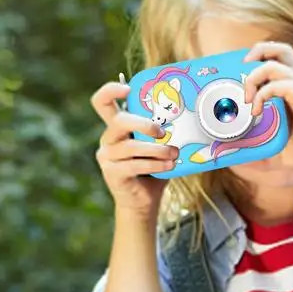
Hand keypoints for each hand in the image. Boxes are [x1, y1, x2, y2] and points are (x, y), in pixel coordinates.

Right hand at [91, 81, 178, 220]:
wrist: (143, 202)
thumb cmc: (153, 169)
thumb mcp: (158, 146)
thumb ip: (163, 131)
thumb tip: (189, 115)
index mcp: (117, 127)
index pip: (102, 102)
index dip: (111, 90)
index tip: (128, 89)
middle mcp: (108, 139)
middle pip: (119, 121)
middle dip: (142, 123)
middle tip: (162, 131)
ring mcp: (107, 157)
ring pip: (131, 147)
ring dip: (157, 150)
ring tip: (174, 153)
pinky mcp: (112, 173)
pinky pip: (135, 165)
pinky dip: (156, 165)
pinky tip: (169, 166)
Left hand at [242, 41, 292, 167]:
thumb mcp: (280, 152)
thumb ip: (261, 153)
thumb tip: (239, 161)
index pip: (276, 62)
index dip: (257, 64)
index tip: (239, 81)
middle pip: (279, 49)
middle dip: (257, 53)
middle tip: (242, 71)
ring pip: (274, 62)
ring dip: (254, 76)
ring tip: (246, 97)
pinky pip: (276, 84)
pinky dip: (261, 94)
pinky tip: (256, 111)